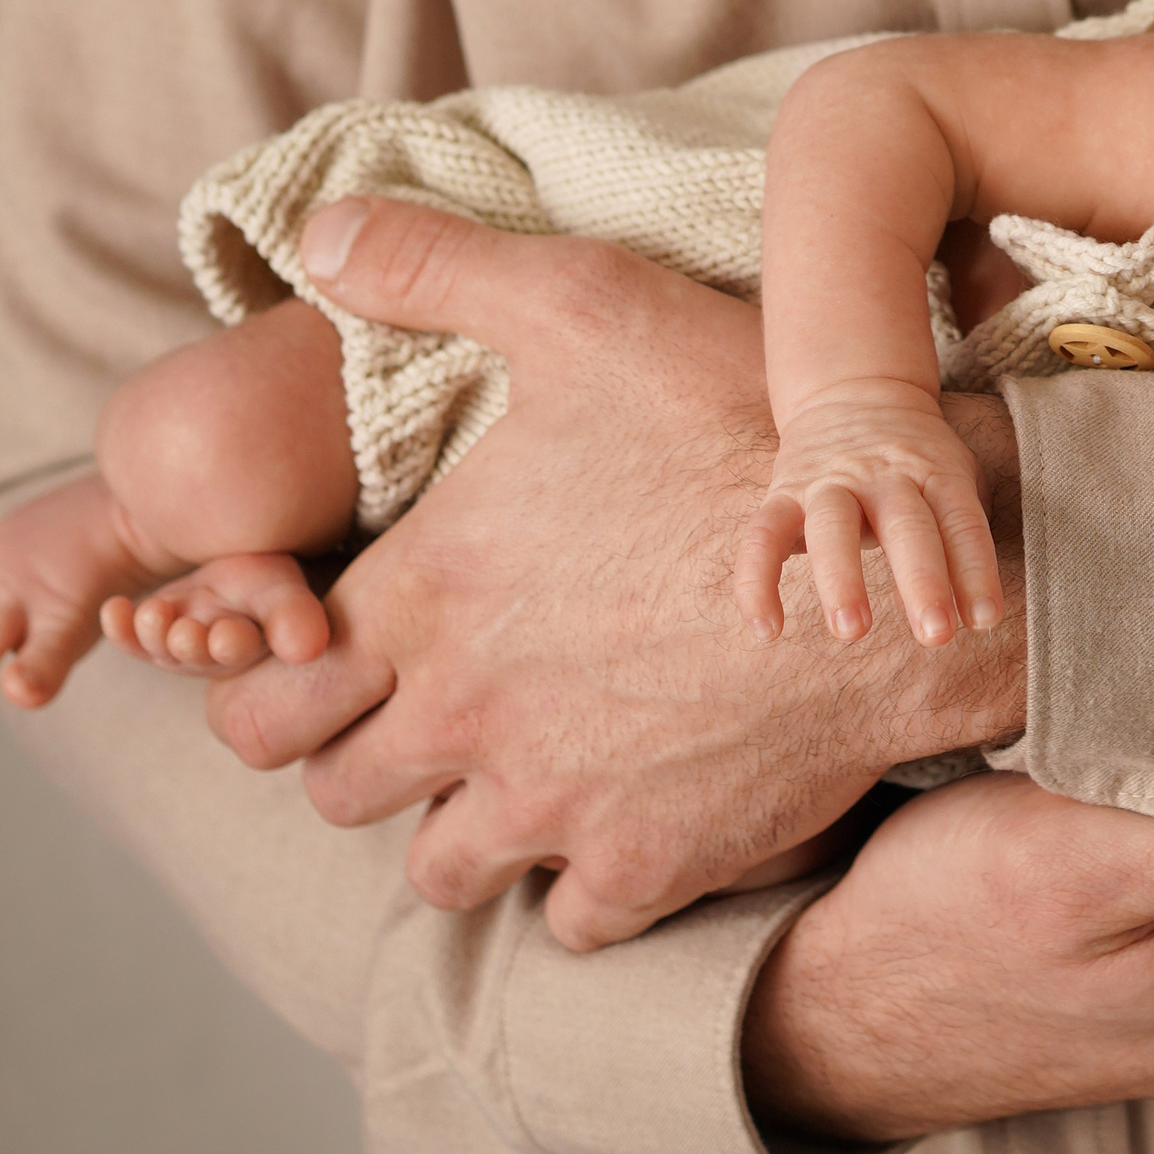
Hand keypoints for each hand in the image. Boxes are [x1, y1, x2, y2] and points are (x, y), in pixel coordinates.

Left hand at [202, 199, 1026, 950]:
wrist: (890, 567)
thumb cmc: (738, 426)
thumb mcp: (588, 308)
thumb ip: (438, 267)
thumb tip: (315, 229)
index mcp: (426, 599)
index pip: (263, 696)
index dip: (278, 683)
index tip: (326, 666)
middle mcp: (466, 718)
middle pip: (334, 792)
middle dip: (362, 758)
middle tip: (416, 719)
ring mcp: (556, 805)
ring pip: (441, 871)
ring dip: (463, 830)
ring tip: (514, 777)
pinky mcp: (649, 864)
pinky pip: (572, 924)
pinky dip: (584, 887)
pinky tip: (618, 823)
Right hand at [736, 382, 1003, 647]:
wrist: (853, 389)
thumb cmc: (917, 461)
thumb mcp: (955, 478)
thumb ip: (964, 537)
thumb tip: (968, 614)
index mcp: (935, 471)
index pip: (962, 521)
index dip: (976, 570)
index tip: (985, 621)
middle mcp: (883, 475)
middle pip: (907, 525)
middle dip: (922, 580)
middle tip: (936, 636)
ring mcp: (828, 482)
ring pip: (832, 527)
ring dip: (841, 579)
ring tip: (852, 632)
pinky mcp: (782, 494)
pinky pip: (761, 537)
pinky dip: (755, 583)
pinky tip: (765, 631)